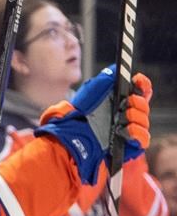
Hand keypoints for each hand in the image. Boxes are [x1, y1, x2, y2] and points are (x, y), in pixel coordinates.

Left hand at [35, 66, 151, 182]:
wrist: (72, 134)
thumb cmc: (80, 113)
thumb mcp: (91, 90)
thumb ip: (106, 78)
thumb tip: (117, 69)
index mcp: (120, 101)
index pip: (142, 91)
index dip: (143, 85)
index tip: (138, 81)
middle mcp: (126, 116)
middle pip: (144, 105)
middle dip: (138, 102)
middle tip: (128, 101)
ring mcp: (128, 131)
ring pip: (144, 121)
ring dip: (136, 116)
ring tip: (123, 117)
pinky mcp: (129, 146)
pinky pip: (143, 138)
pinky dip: (137, 132)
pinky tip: (125, 130)